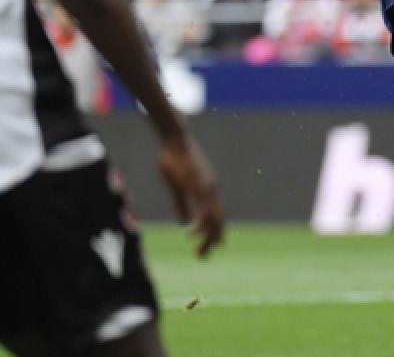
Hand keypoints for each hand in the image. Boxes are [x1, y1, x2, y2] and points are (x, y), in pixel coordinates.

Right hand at [157, 135, 224, 256]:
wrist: (174, 139)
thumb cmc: (173, 159)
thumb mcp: (177, 186)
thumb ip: (182, 204)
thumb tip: (185, 222)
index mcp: (208, 190)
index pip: (216, 215)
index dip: (215, 232)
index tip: (213, 247)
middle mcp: (212, 190)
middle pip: (217, 221)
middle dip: (211, 241)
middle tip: (202, 257)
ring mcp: (207, 188)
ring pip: (213, 219)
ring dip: (207, 238)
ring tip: (199, 253)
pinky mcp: (199, 186)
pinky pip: (204, 210)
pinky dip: (200, 225)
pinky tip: (191, 235)